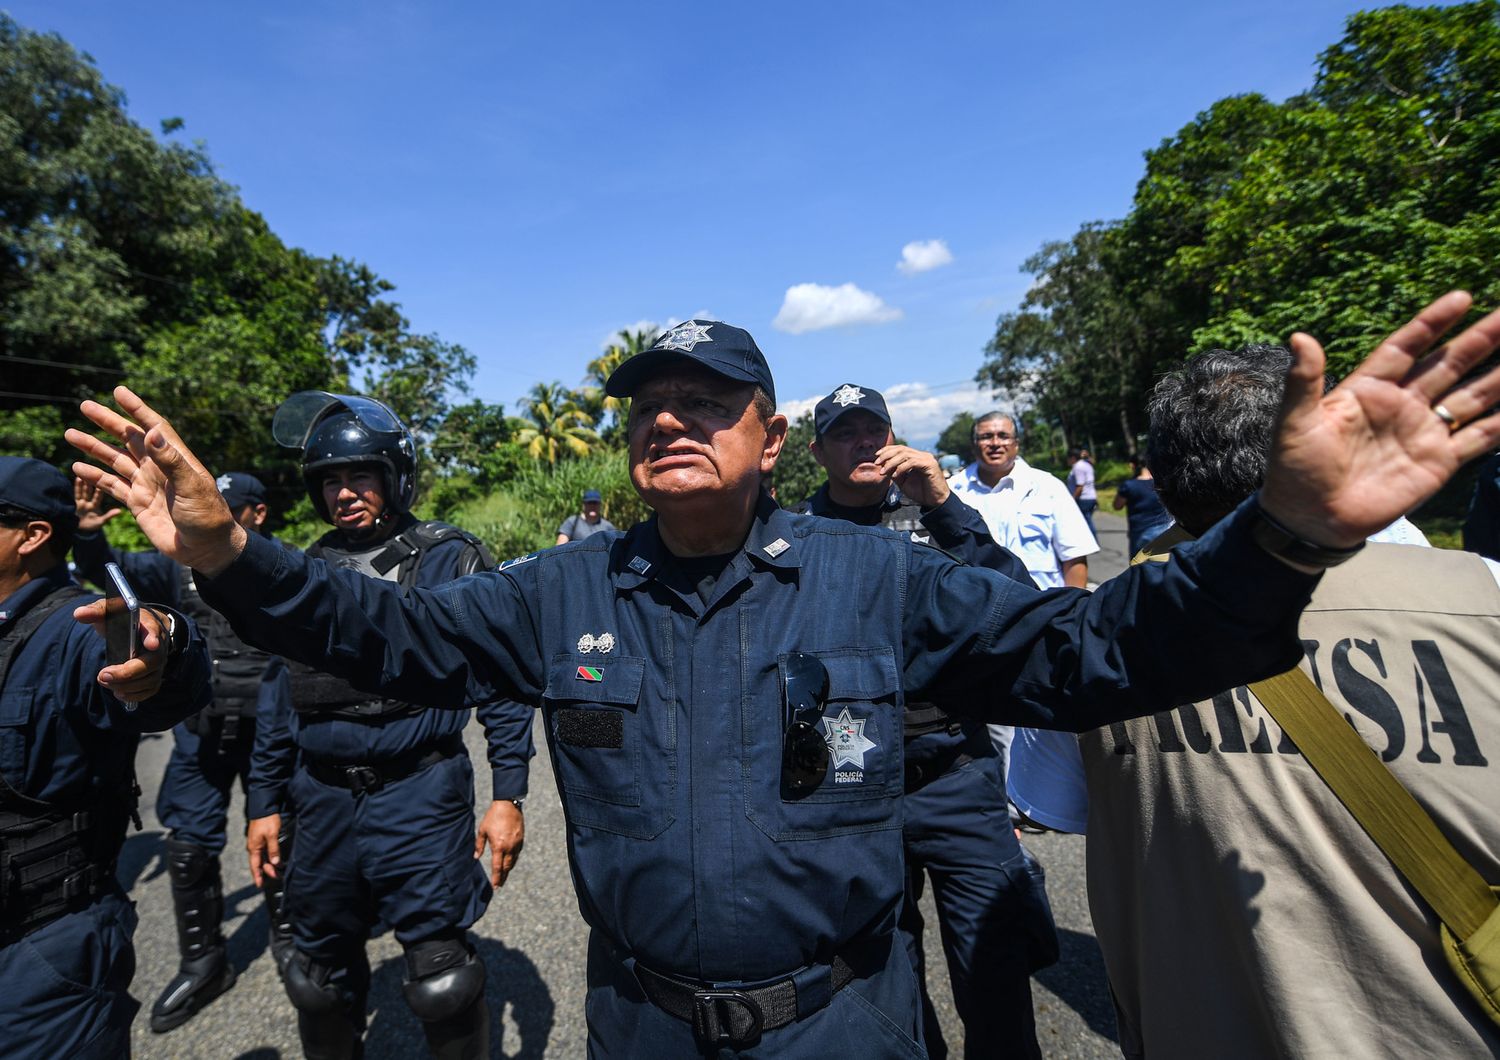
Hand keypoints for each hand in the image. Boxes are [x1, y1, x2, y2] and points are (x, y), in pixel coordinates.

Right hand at [66, 387, 246, 575]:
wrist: (206, 548)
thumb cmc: (207, 516)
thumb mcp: (192, 486)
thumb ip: (171, 460)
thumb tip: (151, 431)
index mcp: (174, 458)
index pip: (153, 426)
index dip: (137, 409)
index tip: (119, 391)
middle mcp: (158, 467)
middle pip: (128, 438)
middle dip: (107, 422)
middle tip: (85, 406)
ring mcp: (146, 484)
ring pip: (115, 460)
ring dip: (93, 447)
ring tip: (70, 434)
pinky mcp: (137, 503)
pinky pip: (111, 485)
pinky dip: (94, 477)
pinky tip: (77, 468)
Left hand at [72, 600, 169, 701]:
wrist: (141, 629)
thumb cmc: (123, 619)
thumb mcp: (109, 611)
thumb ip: (96, 611)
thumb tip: (79, 614)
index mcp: (148, 625)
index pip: (153, 630)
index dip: (153, 637)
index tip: (151, 644)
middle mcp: (158, 646)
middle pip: (152, 662)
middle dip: (127, 672)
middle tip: (102, 675)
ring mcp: (158, 663)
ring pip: (150, 679)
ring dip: (126, 685)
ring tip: (103, 682)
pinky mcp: (154, 676)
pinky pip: (150, 690)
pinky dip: (134, 695)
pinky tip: (118, 692)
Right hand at [248, 813, 282, 886]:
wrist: (264, 807)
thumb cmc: (267, 820)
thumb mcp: (272, 835)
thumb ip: (274, 849)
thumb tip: (275, 862)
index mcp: (254, 848)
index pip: (255, 866)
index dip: (258, 876)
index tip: (260, 885)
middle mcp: (254, 847)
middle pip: (260, 863)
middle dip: (267, 871)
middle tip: (277, 877)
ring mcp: (257, 842)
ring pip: (262, 858)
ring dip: (269, 865)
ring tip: (278, 870)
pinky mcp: (261, 838)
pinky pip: (264, 852)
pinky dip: (270, 857)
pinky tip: (275, 859)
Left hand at [474, 800, 524, 887]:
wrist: (508, 805)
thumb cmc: (493, 816)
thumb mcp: (482, 830)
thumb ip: (479, 845)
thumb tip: (476, 857)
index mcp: (498, 846)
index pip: (497, 867)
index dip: (496, 878)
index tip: (495, 886)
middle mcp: (509, 847)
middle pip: (507, 867)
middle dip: (503, 877)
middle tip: (500, 884)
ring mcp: (516, 843)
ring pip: (513, 861)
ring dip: (508, 869)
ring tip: (504, 875)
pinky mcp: (521, 839)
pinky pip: (517, 853)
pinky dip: (513, 859)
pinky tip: (510, 861)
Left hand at [873, 445, 950, 507]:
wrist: (935, 502)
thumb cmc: (922, 493)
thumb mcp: (904, 482)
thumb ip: (895, 474)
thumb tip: (883, 467)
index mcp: (917, 457)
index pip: (900, 448)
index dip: (887, 450)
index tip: (876, 457)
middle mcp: (922, 455)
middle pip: (901, 449)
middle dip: (887, 455)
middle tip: (877, 463)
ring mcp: (927, 459)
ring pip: (905, 454)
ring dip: (891, 462)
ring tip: (883, 471)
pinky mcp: (930, 464)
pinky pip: (912, 462)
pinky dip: (901, 467)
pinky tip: (895, 475)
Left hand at [1260, 292, 1499, 547]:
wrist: (1311, 520)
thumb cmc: (1295, 469)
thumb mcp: (1295, 422)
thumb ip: (1304, 381)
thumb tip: (1299, 337)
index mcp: (1368, 389)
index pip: (1406, 347)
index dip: (1432, 323)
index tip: (1462, 297)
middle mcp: (1400, 405)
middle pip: (1448, 364)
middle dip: (1480, 339)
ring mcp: (1422, 432)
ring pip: (1471, 396)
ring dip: (1498, 376)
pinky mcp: (1437, 463)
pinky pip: (1478, 438)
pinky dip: (1499, 423)